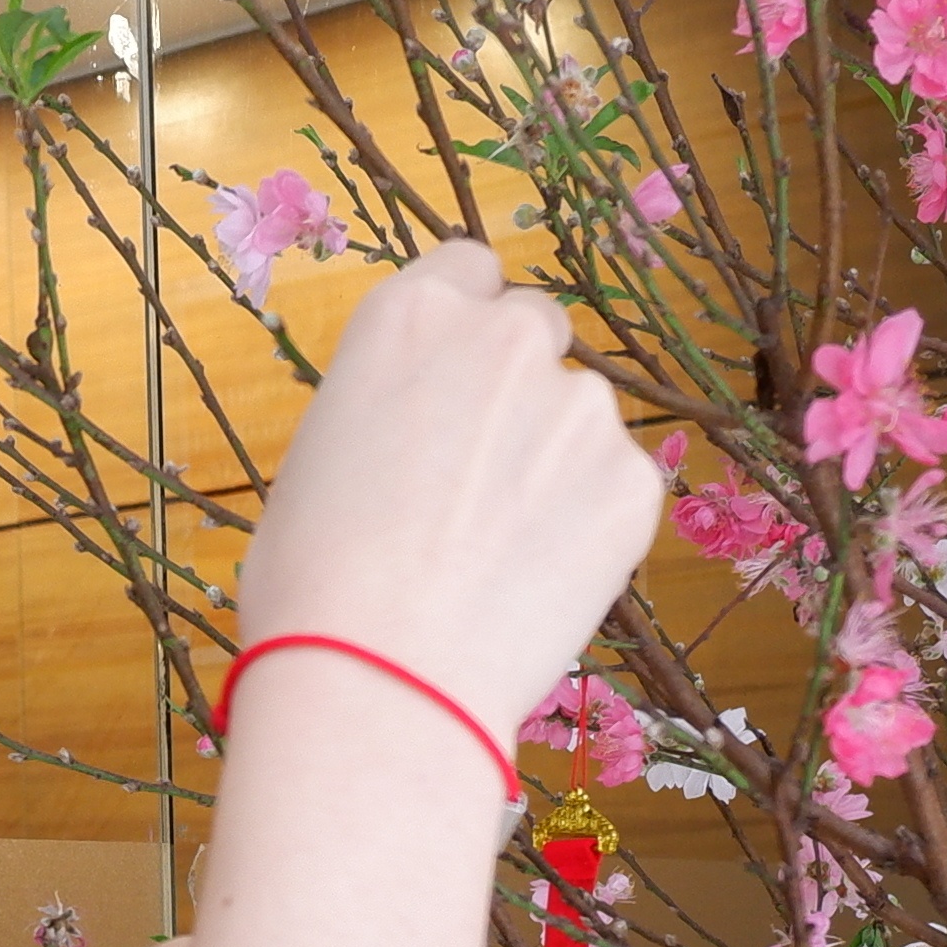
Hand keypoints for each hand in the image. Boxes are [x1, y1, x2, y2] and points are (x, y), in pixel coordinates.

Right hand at [191, 244, 657, 946]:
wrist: (382, 678)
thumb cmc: (313, 584)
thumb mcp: (322, 457)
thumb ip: (394, 408)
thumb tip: (428, 435)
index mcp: (409, 316)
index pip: (468, 268)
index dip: (465, 327)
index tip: (456, 380)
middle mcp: (503, 337)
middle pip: (535, 329)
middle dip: (518, 384)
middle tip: (482, 474)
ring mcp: (580, 407)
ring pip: (580, 416)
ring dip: (555, 460)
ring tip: (501, 552)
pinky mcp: (633, 482)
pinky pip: (617, 486)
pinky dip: (591, 525)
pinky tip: (537, 582)